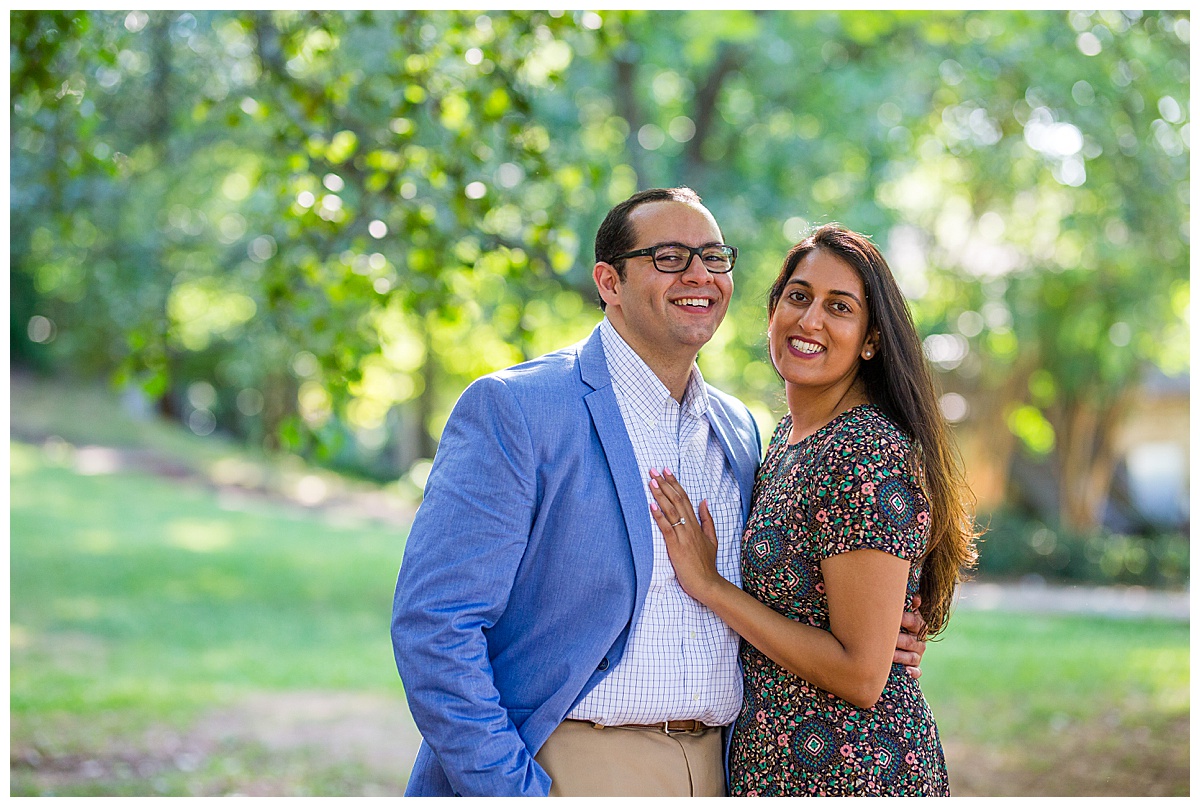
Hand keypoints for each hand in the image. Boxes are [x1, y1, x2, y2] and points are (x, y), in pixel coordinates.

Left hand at [647, 468, 723, 602]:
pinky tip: (652, 506)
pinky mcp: (676, 547)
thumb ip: (707, 519)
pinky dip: (659, 516)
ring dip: (660, 495)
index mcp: (696, 524)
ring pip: (671, 511)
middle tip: (654, 470)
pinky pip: (667, 528)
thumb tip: (704, 501)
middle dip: (664, 484)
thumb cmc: (706, 564)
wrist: (707, 583)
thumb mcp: (712, 539)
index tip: (666, 471)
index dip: (675, 484)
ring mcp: (683, 536)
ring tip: (651, 482)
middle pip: (677, 500)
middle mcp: (690, 527)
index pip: (685, 498)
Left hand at [894, 594, 926, 678]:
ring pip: (912, 657)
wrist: (895, 641)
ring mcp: (918, 654)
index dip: (905, 619)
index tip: (895, 618)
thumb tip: (916, 598)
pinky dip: (914, 672)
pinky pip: (918, 671)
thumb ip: (907, 605)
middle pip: (911, 641)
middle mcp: (920, 641)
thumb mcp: (901, 613)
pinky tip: (907, 670)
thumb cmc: (895, 623)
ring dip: (901, 656)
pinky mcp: (915, 667)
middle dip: (898, 640)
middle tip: (886, 639)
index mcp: (918, 626)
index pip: (915, 622)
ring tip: (889, 656)